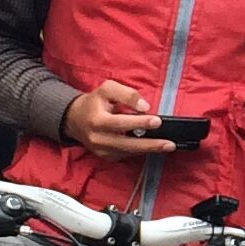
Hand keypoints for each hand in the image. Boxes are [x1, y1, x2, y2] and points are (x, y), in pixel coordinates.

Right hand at [61, 79, 177, 157]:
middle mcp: (98, 139)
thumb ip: (126, 94)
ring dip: (149, 150)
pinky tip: (153, 146)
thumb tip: (144, 106)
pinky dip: (140, 151)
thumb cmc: (95, 102)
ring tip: (167, 146)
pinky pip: (126, 155)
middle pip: (127, 144)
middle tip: (168, 144)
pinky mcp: (106, 156)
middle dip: (150, 144)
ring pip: (129, 152)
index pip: (120, 123)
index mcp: (96, 121)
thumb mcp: (107, 89)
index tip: (157, 121)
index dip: (139, 122)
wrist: (75, 119)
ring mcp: (102, 150)